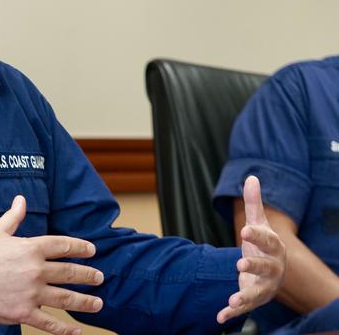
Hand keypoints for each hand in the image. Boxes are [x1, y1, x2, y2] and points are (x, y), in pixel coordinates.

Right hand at [0, 195, 104, 334]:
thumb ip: (13, 217)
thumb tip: (21, 200)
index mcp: (30, 248)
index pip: (63, 246)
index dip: (80, 248)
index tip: (91, 251)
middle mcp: (34, 270)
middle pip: (70, 272)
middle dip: (88, 275)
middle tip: (99, 277)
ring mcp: (30, 294)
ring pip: (66, 298)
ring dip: (85, 301)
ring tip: (97, 302)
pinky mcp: (23, 313)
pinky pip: (49, 323)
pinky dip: (65, 329)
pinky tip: (76, 330)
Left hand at [217, 175, 285, 323]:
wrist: (271, 272)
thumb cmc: (262, 245)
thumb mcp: (259, 224)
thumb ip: (254, 203)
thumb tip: (251, 177)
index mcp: (273, 248)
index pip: (267, 241)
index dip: (256, 235)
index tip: (243, 230)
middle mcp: (272, 269)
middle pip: (265, 267)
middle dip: (254, 266)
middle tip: (240, 262)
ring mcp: (264, 286)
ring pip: (257, 292)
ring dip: (245, 296)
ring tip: (233, 299)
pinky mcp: (253, 299)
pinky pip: (244, 309)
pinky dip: (232, 313)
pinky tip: (220, 316)